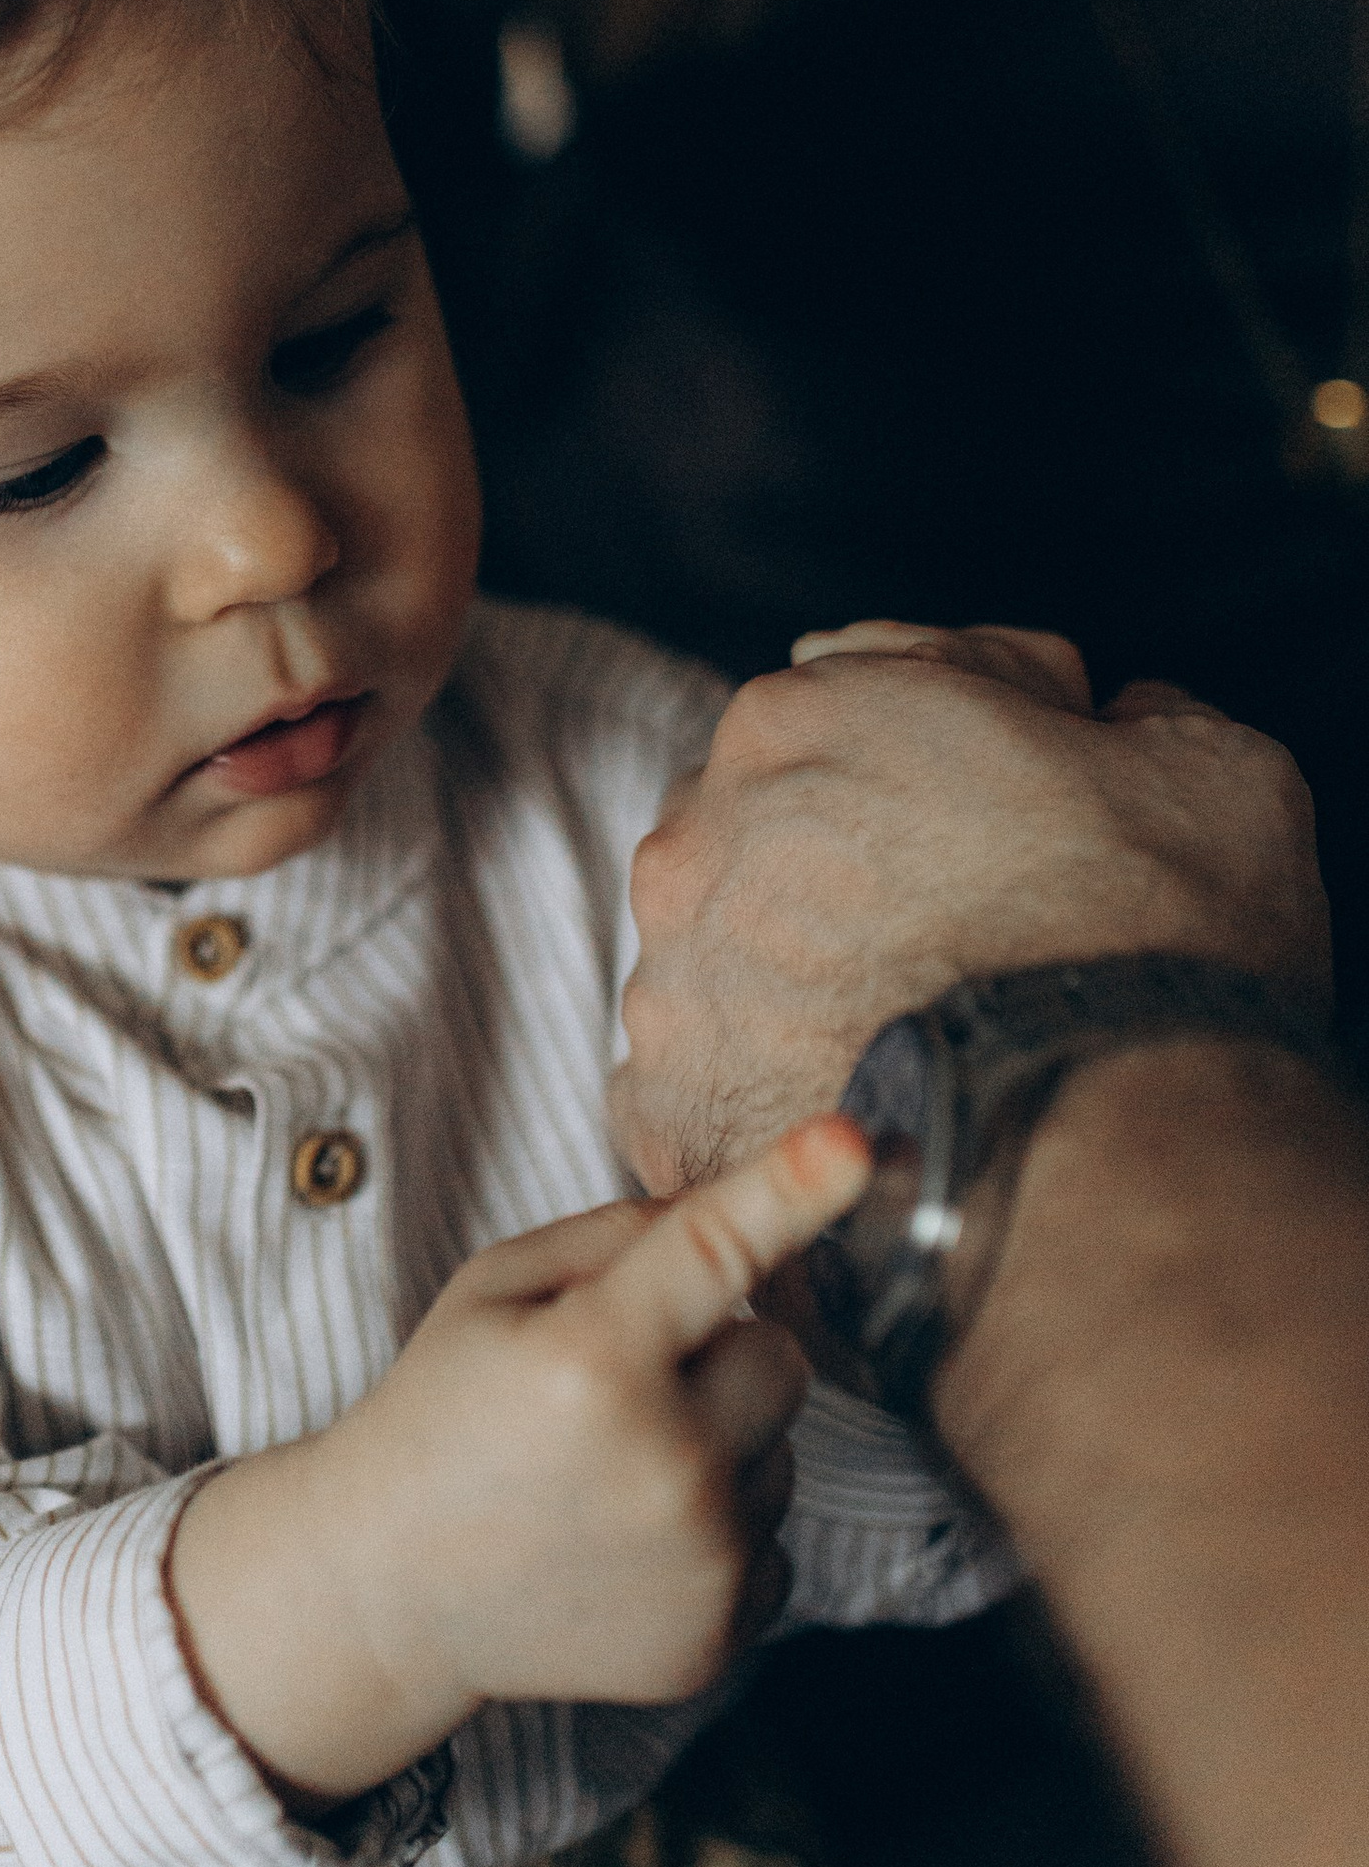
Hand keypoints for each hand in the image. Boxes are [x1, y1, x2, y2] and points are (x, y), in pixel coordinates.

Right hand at [168, 1115, 870, 1806]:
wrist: (391, 1590)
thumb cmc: (441, 1414)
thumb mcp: (491, 1291)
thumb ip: (613, 1236)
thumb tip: (733, 1210)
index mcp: (590, 1361)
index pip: (714, 1252)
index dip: (791, 1190)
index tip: (853, 1142)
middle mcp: (663, 1464)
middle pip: (780, 1358)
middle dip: (717, 1355)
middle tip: (621, 1385)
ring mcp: (701, 1563)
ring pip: (783, 1453)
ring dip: (718, 1447)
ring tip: (609, 1474)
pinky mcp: (722, 1636)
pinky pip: (776, 1542)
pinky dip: (717, 1532)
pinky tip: (626, 1540)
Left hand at [613, 621, 1331, 1191]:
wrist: (1117, 1157)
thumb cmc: (1156, 949)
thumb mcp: (1197, 764)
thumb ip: (1113, 713)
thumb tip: (1094, 720)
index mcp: (797, 717)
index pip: (854, 709)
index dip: (943, 759)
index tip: (1002, 814)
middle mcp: (698, 836)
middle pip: (767, 830)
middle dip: (845, 865)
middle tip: (958, 931)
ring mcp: (670, 979)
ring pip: (724, 957)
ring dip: (796, 982)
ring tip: (912, 1038)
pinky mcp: (670, 1112)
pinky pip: (708, 1087)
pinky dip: (770, 1097)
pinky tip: (861, 1113)